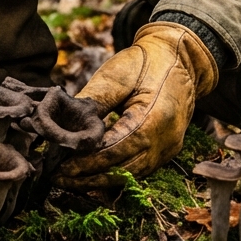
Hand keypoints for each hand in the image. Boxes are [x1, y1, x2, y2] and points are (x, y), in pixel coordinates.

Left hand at [54, 21, 218, 189]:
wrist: (181, 59)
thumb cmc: (145, 63)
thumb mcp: (117, 77)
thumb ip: (93, 103)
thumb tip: (65, 126)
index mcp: (153, 119)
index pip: (115, 150)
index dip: (86, 162)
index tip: (60, 167)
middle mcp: (166, 140)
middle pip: (123, 169)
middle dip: (90, 177)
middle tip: (59, 179)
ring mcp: (169, 147)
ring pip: (132, 175)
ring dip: (102, 180)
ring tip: (72, 180)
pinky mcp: (168, 149)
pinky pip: (141, 169)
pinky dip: (117, 173)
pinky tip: (94, 173)